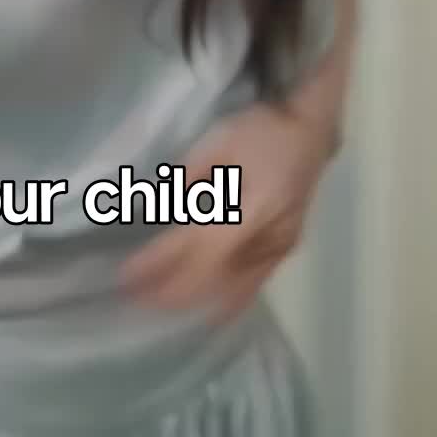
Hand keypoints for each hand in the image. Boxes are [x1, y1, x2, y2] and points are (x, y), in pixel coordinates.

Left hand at [120, 102, 332, 318]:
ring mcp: (279, 251)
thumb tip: (158, 213)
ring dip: (193, 304)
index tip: (126, 277)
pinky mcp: (284, 253)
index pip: (194, 249)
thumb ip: (187, 183)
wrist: (309, 131)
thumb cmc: (259, 131)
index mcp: (248, 207)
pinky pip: (249, 289)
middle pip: (211, 282)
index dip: (160, 266)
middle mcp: (266, 239)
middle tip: (133, 297)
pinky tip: (196, 305)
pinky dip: (220, 302)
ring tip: (156, 304)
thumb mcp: (215, 146)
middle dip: (170, 294)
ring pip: (231, 295)